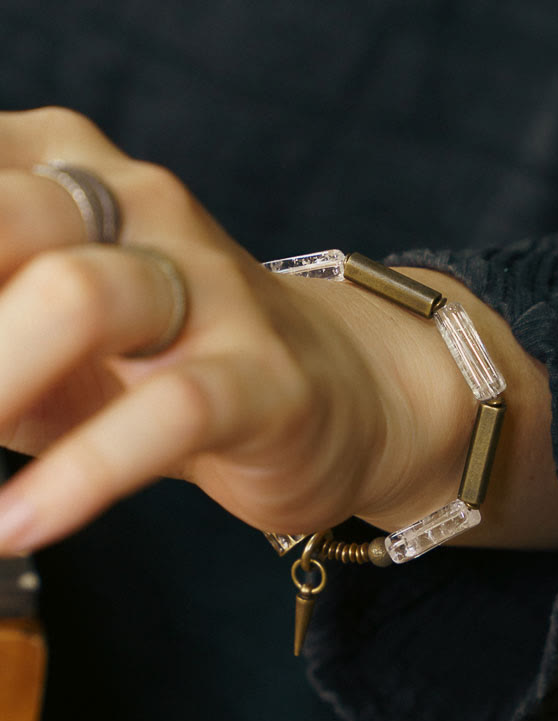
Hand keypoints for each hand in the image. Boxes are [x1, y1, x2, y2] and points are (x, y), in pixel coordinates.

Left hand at [0, 107, 557, 554]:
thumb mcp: (50, 338)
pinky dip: (83, 476)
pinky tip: (20, 529)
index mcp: (80, 176)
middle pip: (14, 214)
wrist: (349, 390)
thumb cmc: (175, 360)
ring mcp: (216, 291)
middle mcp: (148, 208)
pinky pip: (169, 416)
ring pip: (89, 294)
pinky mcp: (268, 379)